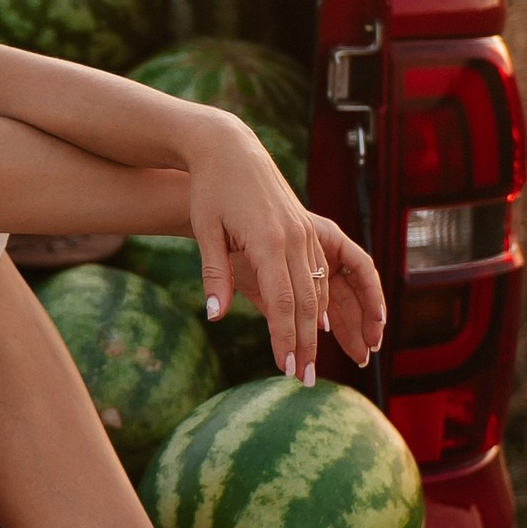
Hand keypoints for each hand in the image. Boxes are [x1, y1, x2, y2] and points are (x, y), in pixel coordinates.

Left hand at [183, 116, 373, 382]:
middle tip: (303, 379)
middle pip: (305, 303)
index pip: (282, 302)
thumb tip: (215, 316)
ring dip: (316, 329)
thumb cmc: (209, 189)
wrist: (229, 147)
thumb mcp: (205, 231)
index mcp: (269, 240)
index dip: (285, 339)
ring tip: (311, 361)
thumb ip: (215, 275)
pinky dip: (320, 302)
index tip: (286, 369)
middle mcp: (294, 238)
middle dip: (305, 344)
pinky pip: (319, 273)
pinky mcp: (306, 228)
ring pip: (317, 290)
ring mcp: (304, 232)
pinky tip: (321, 326)